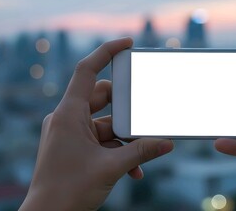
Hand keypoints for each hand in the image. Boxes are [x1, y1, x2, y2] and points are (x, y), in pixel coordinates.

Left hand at [20, 38, 173, 210]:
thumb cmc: (68, 192)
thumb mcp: (111, 167)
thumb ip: (141, 151)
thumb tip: (167, 143)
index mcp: (69, 115)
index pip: (86, 71)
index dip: (106, 52)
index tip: (126, 44)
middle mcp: (68, 119)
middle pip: (103, 99)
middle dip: (128, 110)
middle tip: (146, 117)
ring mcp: (71, 134)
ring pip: (106, 124)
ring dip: (125, 139)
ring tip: (140, 158)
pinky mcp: (75, 147)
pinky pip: (102, 141)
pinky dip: (117, 151)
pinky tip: (133, 170)